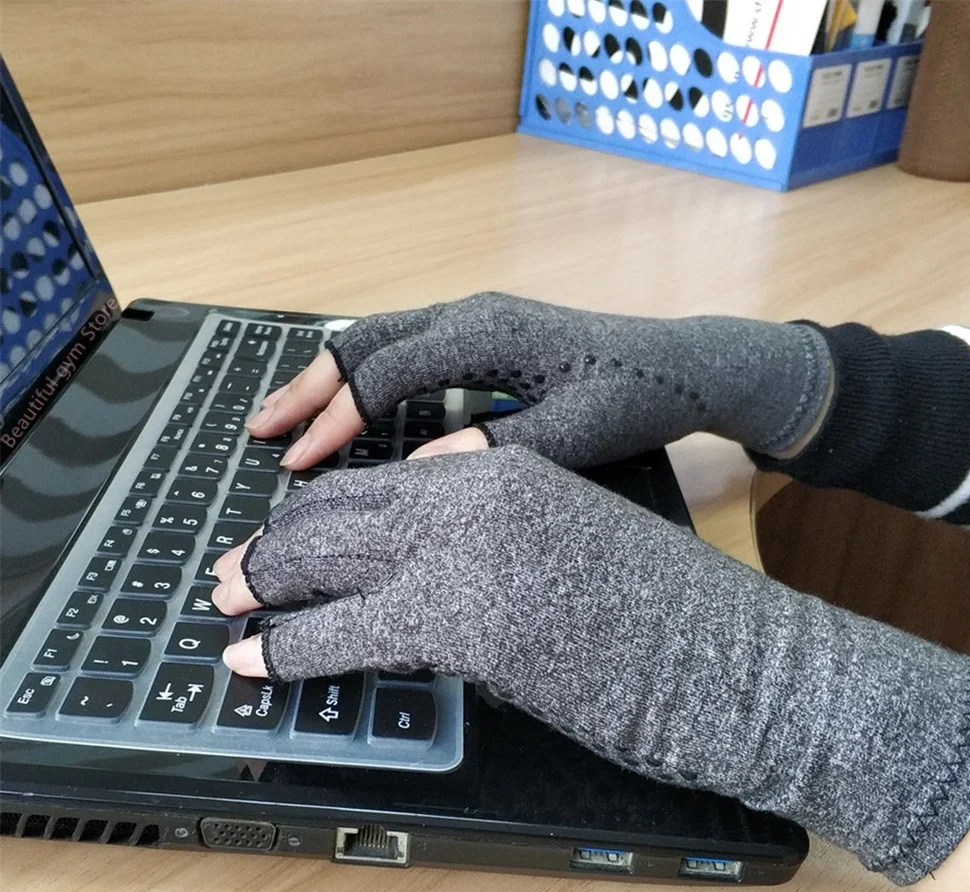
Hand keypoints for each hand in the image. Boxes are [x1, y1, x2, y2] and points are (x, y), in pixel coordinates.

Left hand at [213, 446, 969, 888]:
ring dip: (263, 583)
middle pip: (339, 506)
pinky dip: (286, 645)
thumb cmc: (666, 611)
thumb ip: (502, 540)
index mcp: (504, 466)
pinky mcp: (459, 622)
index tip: (287, 531)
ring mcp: (464, 553)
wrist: (729, 654)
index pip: (383, 476)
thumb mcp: (573, 544)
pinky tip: (252, 661)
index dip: (323, 507)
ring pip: (325, 556)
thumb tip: (439, 568)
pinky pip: (340, 630)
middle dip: (275, 541)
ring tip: (223, 603)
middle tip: (232, 567)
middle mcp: (474, 491)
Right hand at [247, 292, 832, 469]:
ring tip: (282, 416)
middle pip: (365, 343)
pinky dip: (362, 377)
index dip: (335, 419)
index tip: (296, 464)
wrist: (682, 365)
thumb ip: (499, 450)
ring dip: (327, 378)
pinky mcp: (482, 335)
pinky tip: (348, 406)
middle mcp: (469, 315)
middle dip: (308, 387)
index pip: (385, 375)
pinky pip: (402, 348)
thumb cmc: (634, 399)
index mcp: (484, 333)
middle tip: (259, 431)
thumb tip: (420, 471)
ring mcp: (474, 319)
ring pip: (378, 340)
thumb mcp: (575, 435)